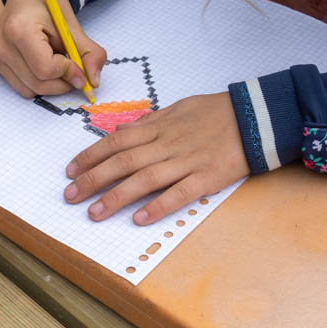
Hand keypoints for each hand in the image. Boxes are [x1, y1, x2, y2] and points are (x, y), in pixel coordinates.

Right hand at [0, 0, 106, 97]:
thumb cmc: (49, 8)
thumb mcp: (73, 28)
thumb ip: (90, 54)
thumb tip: (93, 83)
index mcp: (19, 29)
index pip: (45, 68)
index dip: (67, 72)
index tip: (78, 66)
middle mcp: (1, 45)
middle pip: (38, 83)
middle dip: (62, 82)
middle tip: (74, 72)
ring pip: (30, 90)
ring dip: (51, 84)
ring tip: (56, 63)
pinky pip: (21, 88)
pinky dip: (37, 83)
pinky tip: (42, 66)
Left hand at [64, 92, 248, 223]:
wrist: (255, 116)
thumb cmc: (216, 113)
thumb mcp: (179, 108)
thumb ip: (150, 123)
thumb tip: (123, 131)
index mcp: (159, 127)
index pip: (116, 141)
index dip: (90, 156)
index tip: (71, 171)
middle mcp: (167, 144)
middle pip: (123, 162)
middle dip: (93, 179)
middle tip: (70, 196)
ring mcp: (187, 161)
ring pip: (144, 179)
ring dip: (116, 197)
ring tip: (94, 213)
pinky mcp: (207, 177)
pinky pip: (179, 193)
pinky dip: (158, 206)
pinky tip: (138, 219)